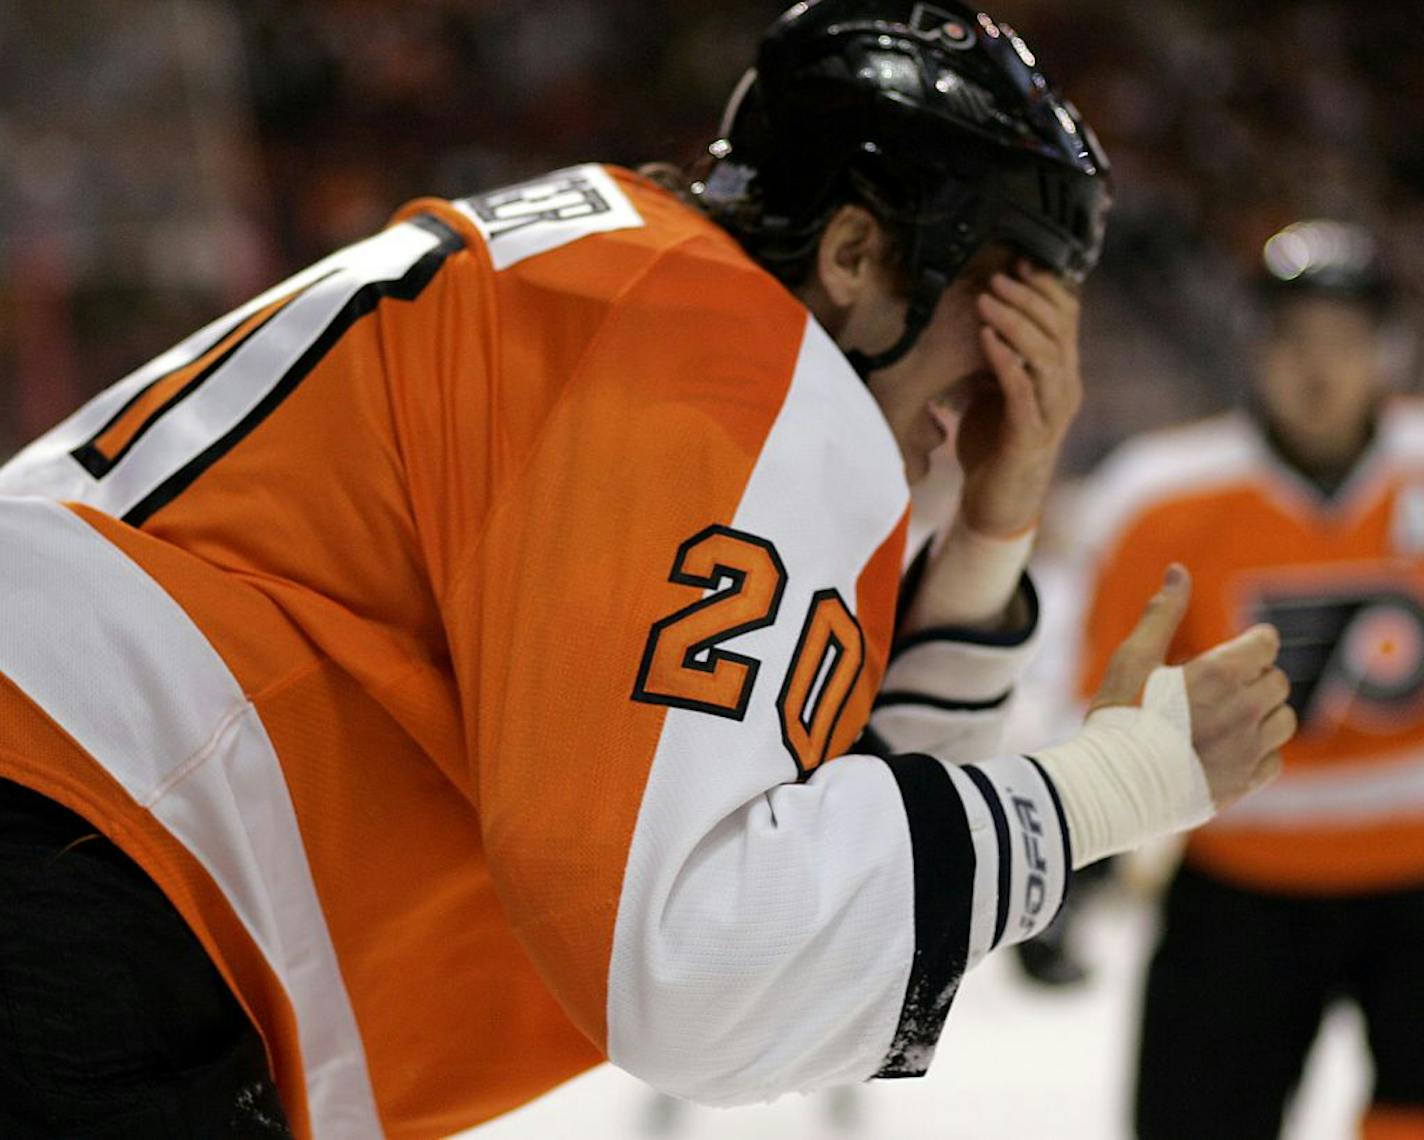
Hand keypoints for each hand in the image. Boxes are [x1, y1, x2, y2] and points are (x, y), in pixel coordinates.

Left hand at [957, 262, 1082, 537]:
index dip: (1047, 289)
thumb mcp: (996, 390)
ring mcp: (1051, 414)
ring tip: (987, 298)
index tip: (1020, 262)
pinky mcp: (1030, 436)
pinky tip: (986, 339)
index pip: (1067, 320)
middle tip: (999, 275)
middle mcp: (1065, 390)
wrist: (997, 503)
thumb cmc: (995, 444)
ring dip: (1015, 323)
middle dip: (1028, 298)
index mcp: (1061, 375)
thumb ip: (999, 356)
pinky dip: (1005, 360)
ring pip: (1046, 356)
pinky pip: (1023, 390)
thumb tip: (981, 316)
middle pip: (1059, 331)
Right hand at [1092, 564, 1294, 809]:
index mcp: (1221, 673)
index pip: (1266, 643)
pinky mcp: (1245, 782)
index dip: (1248, 643)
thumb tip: (1179, 570)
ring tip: (1224, 716)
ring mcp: (1249, 749)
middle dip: (1252, 677)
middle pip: (1276, 681)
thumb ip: (1162, 613)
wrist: (1113, 786)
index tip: (1226, 651)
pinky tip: (1226, 748)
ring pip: (1283, 720)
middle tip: (1214, 686)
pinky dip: (1258, 751)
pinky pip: (1273, 759)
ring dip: (1261, 713)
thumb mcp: (1132, 658)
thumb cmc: (1118, 716)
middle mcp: (1246, 709)